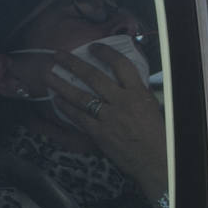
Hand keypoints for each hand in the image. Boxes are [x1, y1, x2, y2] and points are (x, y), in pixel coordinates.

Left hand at [48, 43, 167, 199]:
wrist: (156, 160)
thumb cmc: (158, 134)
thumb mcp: (151, 106)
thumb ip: (136, 92)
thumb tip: (123, 81)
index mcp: (138, 93)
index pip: (121, 65)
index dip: (105, 53)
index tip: (93, 47)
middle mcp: (122, 102)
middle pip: (94, 77)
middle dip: (73, 64)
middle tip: (58, 55)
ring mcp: (109, 118)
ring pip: (80, 96)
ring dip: (62, 85)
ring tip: (49, 76)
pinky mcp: (100, 133)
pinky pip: (79, 117)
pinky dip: (66, 108)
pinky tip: (57, 101)